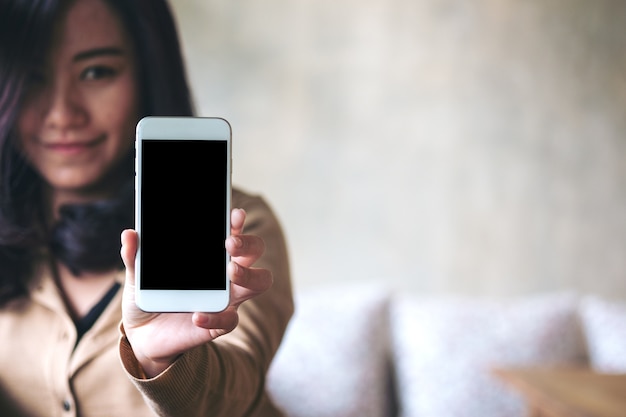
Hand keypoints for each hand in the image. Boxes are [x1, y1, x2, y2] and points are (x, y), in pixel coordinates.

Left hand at [120, 208, 272, 376]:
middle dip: (248, 243)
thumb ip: (134, 256)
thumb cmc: (149, 296)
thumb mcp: (137, 275)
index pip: (232, 231)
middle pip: (254, 251)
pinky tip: (197, 315)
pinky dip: (216, 317)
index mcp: (210, 254)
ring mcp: (227, 297)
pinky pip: (230, 319)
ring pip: (258, 282)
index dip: (237, 221)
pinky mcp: (220, 323)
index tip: (233, 215)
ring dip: (249, 274)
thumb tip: (129, 234)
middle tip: (230, 243)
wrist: (142, 334)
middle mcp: (225, 273)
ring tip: (230, 271)